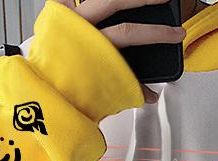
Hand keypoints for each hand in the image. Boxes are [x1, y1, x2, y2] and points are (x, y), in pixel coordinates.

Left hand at [58, 0, 186, 103]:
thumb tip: (149, 93)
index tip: (176, 34)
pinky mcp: (56, 15)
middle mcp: (78, 27)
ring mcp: (67, 18)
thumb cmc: (67, 93)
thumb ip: (128, 89)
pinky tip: (104, 3)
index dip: (157, 33)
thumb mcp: (101, 94)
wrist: (41, 93)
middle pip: (117, 3)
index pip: (131, 32)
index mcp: (91, 46)